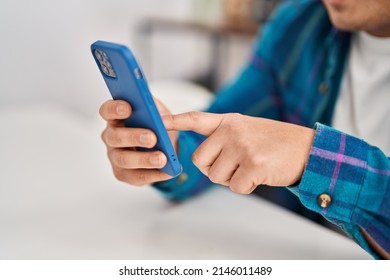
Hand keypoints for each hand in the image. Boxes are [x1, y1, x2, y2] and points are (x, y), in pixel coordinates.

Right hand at [99, 98, 176, 185]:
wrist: (164, 144)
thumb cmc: (155, 123)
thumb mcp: (159, 111)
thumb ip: (157, 110)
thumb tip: (162, 120)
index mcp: (116, 117)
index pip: (107, 110)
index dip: (115, 108)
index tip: (128, 108)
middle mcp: (111, 136)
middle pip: (115, 137)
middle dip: (133, 137)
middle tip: (152, 138)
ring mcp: (115, 156)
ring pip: (123, 159)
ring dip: (144, 159)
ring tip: (162, 159)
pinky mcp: (123, 174)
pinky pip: (136, 176)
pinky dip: (153, 174)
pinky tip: (167, 171)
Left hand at [163, 112, 314, 193]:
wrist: (307, 148)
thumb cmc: (275, 142)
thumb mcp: (247, 128)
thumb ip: (223, 135)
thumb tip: (200, 158)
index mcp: (228, 121)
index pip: (196, 119)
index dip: (176, 121)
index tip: (160, 123)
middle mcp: (231, 131)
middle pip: (200, 162)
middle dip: (215, 169)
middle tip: (237, 165)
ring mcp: (242, 146)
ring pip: (216, 177)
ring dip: (232, 179)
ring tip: (251, 167)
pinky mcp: (253, 164)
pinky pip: (235, 187)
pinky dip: (246, 187)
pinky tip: (260, 175)